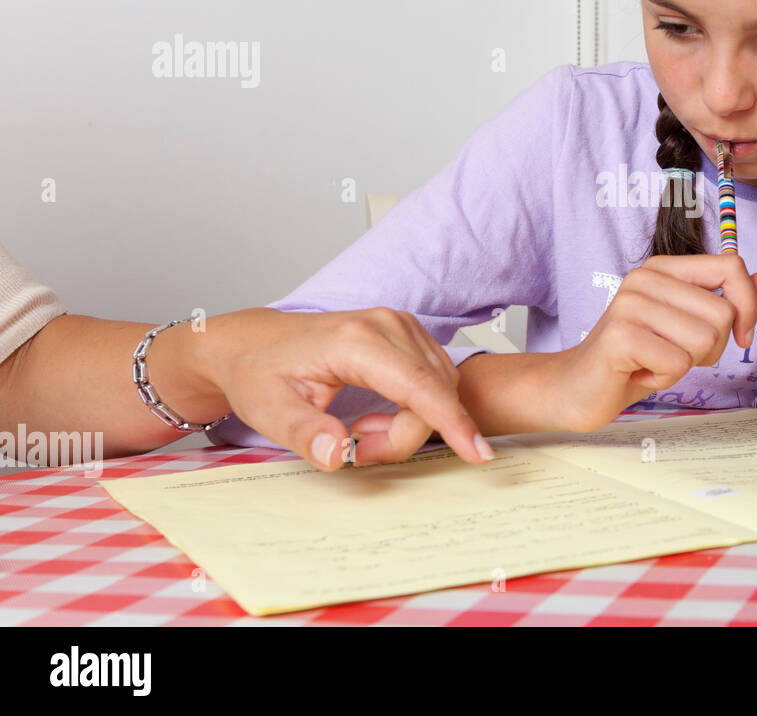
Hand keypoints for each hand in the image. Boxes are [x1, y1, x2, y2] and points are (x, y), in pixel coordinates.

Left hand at [199, 307, 489, 469]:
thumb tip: (340, 454)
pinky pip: (433, 379)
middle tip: (360, 451)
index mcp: (357, 340)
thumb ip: (304, 434)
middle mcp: (387, 324)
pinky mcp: (407, 334)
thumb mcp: (268, 410)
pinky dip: (416, 407)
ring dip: (411, 422)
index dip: (452, 423)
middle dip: (405, 435)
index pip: (420, 387)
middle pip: (433, 393)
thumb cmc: (260, 372)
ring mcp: (401, 325)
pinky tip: (378, 415)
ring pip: (439, 388)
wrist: (253, 342)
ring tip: (363, 431)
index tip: (479, 454)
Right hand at [551, 255, 756, 431]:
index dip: (748, 307)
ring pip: (704, 340)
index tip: (738, 337)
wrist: (579, 388)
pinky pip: (677, 363)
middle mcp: (645, 277)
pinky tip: (639, 373)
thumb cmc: (637, 358)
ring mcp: (630, 304)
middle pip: (723, 314)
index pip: (732, 267)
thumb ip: (731, 302)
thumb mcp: (690, 328)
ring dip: (685, 365)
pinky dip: (664, 378)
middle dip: (710, 349)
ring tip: (653, 362)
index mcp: (664, 268)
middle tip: (673, 355)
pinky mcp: (620, 335)